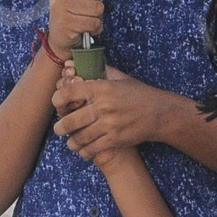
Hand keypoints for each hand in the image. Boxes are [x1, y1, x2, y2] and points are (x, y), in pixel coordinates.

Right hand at [47, 0, 102, 60]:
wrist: (59, 38)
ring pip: (97, 7)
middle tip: (87, 5)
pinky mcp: (66, 23)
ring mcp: (60, 6)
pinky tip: (87, 28)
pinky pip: (94, 22)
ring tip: (86, 17)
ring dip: (96, 16)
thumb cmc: (71, 10)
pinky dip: (95, 27)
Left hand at [51, 66, 167, 160]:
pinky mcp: (115, 140)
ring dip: (71, 142)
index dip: (58, 98)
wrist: (159, 113)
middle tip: (59, 128)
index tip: (57, 103)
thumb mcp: (119, 77)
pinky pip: (92, 149)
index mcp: (102, 88)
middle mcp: (104, 106)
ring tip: (71, 141)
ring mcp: (109, 125)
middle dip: (60, 127)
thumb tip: (72, 64)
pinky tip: (84, 150)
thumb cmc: (138, 93)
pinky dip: (84, 152)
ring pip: (79, 138)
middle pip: (70, 120)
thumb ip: (96, 71)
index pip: (69, 92)